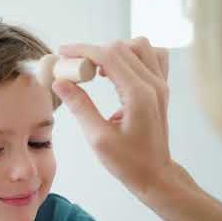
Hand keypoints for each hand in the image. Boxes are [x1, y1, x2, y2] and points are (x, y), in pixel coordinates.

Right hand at [51, 37, 171, 199]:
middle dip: (92, 51)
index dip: (82, 50)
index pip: (109, 56)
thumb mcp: (98, 138)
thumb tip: (59, 82)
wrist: (155, 174)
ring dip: (114, 50)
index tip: (62, 53)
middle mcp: (153, 84)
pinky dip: (132, 55)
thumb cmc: (128, 162)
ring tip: (96, 69)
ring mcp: (161, 84)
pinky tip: (117, 70)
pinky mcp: (161, 87)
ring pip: (140, 46)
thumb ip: (79, 106)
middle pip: (121, 48)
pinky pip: (152, 56)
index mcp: (138, 95)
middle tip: (73, 66)